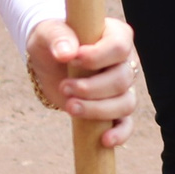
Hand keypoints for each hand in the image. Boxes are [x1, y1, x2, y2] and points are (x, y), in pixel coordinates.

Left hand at [25, 15, 139, 146]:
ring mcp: (123, 87)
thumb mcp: (48, 33)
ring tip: (70, 107)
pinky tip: (104, 139)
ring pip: (125, 103)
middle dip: (92, 88)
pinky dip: (120, 133)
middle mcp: (125, 61)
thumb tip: (66, 53)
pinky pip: (126, 124)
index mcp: (116, 36)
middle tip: (64, 87)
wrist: (48, 60)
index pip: (119, 47)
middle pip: (122, 79)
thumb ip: (57, 37)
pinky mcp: (114, 108)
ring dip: (97, 109)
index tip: (73, 60)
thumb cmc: (52, 41)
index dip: (98, 57)